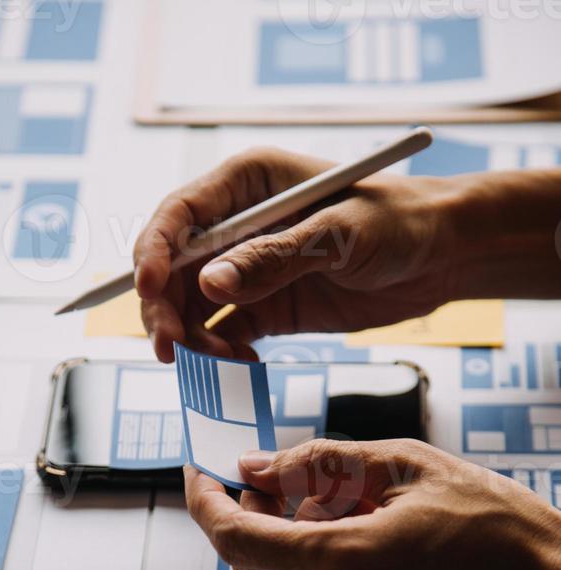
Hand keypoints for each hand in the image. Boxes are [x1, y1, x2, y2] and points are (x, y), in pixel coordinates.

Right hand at [134, 147, 461, 361]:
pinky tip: (238, 366)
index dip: (153, 251)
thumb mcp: (338, 234)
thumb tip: (209, 285)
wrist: (440, 256)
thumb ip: (274, 259)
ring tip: (218, 361)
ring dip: (191, 338)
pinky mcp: (265, 306)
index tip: (147, 291)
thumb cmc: (399, 221)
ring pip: (192, 306)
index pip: (180, 214)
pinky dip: (220, 354)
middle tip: (168, 350)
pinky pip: (224, 332)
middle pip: (174, 267)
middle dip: (163, 308)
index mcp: (248, 183)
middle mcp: (239, 225)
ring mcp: (249, 269)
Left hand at [184, 440, 560, 569]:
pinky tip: (348, 532)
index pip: (233, 535)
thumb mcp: (407, 467)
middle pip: (250, 561)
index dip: (204, 499)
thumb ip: (320, 463)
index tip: (198, 469)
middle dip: (242, 513)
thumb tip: (257, 466)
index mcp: (341, 562)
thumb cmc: (499, 528)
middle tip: (264, 474)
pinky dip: (311, 564)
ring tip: (323, 496)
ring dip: (281, 538)